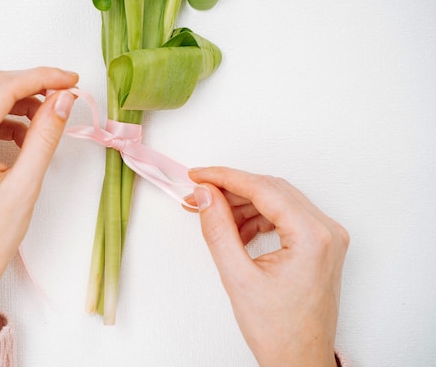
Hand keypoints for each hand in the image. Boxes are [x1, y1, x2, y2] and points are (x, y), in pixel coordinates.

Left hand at [0, 67, 77, 340]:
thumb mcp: (25, 187)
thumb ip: (45, 137)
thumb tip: (63, 100)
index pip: (3, 88)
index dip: (42, 77)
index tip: (71, 80)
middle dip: (30, 83)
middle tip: (64, 93)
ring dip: (15, 100)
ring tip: (46, 119)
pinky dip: (1, 118)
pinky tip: (23, 137)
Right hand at [189, 167, 348, 366]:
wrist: (299, 360)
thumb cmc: (278, 331)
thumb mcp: (238, 277)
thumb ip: (218, 229)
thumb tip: (205, 195)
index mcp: (312, 236)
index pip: (262, 189)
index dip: (224, 177)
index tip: (197, 175)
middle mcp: (326, 230)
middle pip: (271, 190)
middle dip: (231, 190)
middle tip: (198, 196)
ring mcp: (327, 236)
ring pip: (277, 201)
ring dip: (243, 205)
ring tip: (214, 217)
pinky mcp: (320, 244)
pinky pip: (285, 216)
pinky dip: (257, 218)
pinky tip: (237, 231)